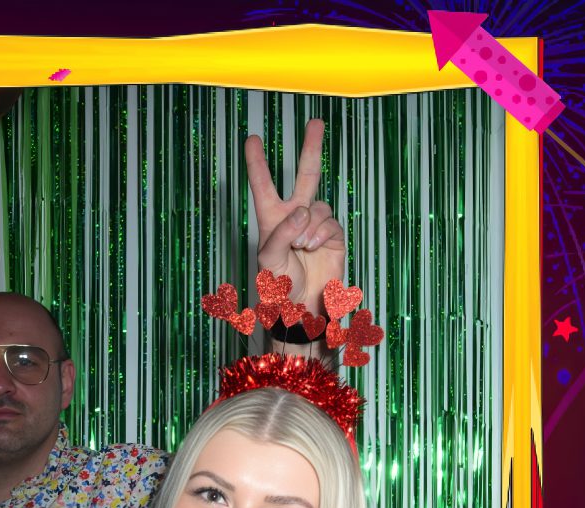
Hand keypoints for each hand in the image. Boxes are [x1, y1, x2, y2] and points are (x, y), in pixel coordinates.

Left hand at [245, 118, 344, 314]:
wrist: (301, 307)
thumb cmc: (277, 286)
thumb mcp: (269, 258)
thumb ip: (282, 231)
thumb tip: (304, 211)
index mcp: (271, 219)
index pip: (263, 185)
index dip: (257, 163)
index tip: (252, 139)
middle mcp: (294, 217)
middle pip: (304, 176)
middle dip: (310, 148)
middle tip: (316, 122)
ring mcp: (315, 225)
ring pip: (317, 206)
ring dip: (309, 226)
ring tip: (302, 247)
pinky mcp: (333, 235)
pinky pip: (329, 222)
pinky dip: (320, 234)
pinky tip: (313, 249)